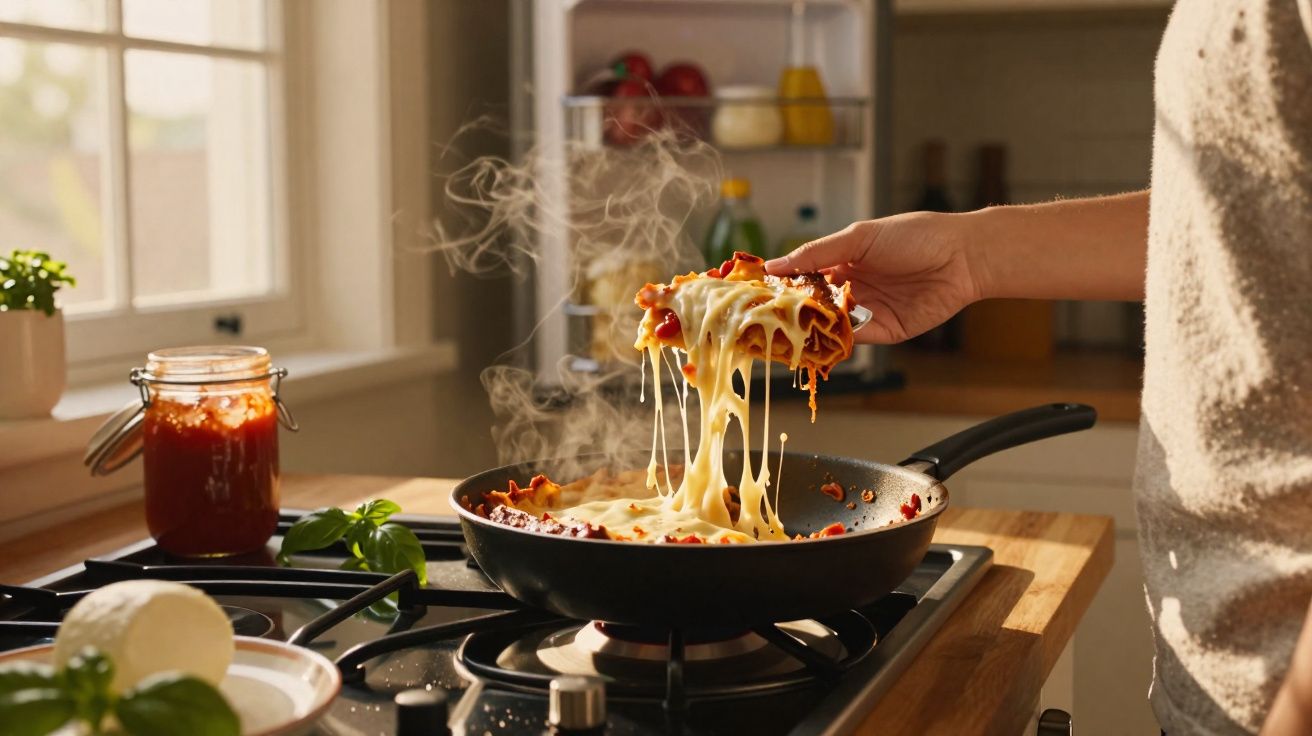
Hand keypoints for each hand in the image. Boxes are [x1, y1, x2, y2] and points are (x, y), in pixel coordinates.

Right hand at [766, 211, 984, 343]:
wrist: (963, 256)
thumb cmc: (916, 235)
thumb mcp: (859, 237)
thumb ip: (817, 253)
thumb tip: (776, 264)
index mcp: (844, 260)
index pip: (804, 275)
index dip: (783, 283)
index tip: (758, 291)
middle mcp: (853, 287)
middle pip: (814, 303)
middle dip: (792, 310)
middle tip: (767, 316)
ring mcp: (868, 310)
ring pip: (830, 323)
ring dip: (812, 326)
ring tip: (788, 328)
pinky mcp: (886, 331)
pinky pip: (855, 337)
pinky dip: (837, 338)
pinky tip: (821, 335)